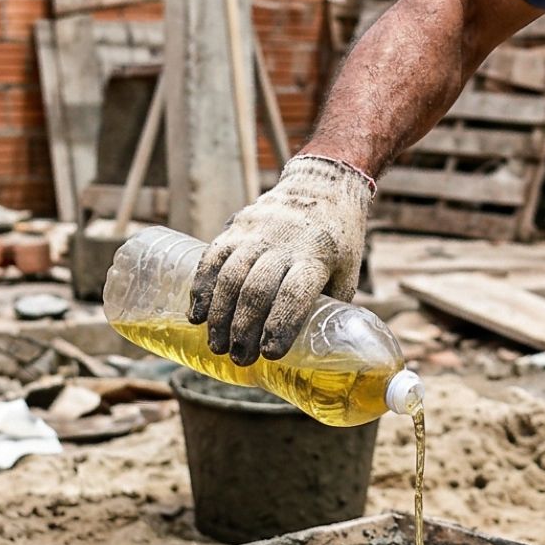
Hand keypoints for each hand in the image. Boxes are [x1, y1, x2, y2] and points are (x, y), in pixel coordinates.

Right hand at [188, 154, 374, 364]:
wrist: (322, 186)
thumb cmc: (337, 241)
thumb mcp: (346, 272)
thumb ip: (328, 307)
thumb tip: (312, 353)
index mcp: (317, 255)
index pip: (295, 293)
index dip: (281, 324)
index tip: (270, 354)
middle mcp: (284, 242)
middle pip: (257, 289)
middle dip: (244, 329)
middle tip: (239, 357)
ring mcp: (257, 232)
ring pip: (230, 275)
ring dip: (220, 315)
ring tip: (217, 345)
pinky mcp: (237, 226)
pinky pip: (212, 258)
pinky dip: (202, 288)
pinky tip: (197, 314)